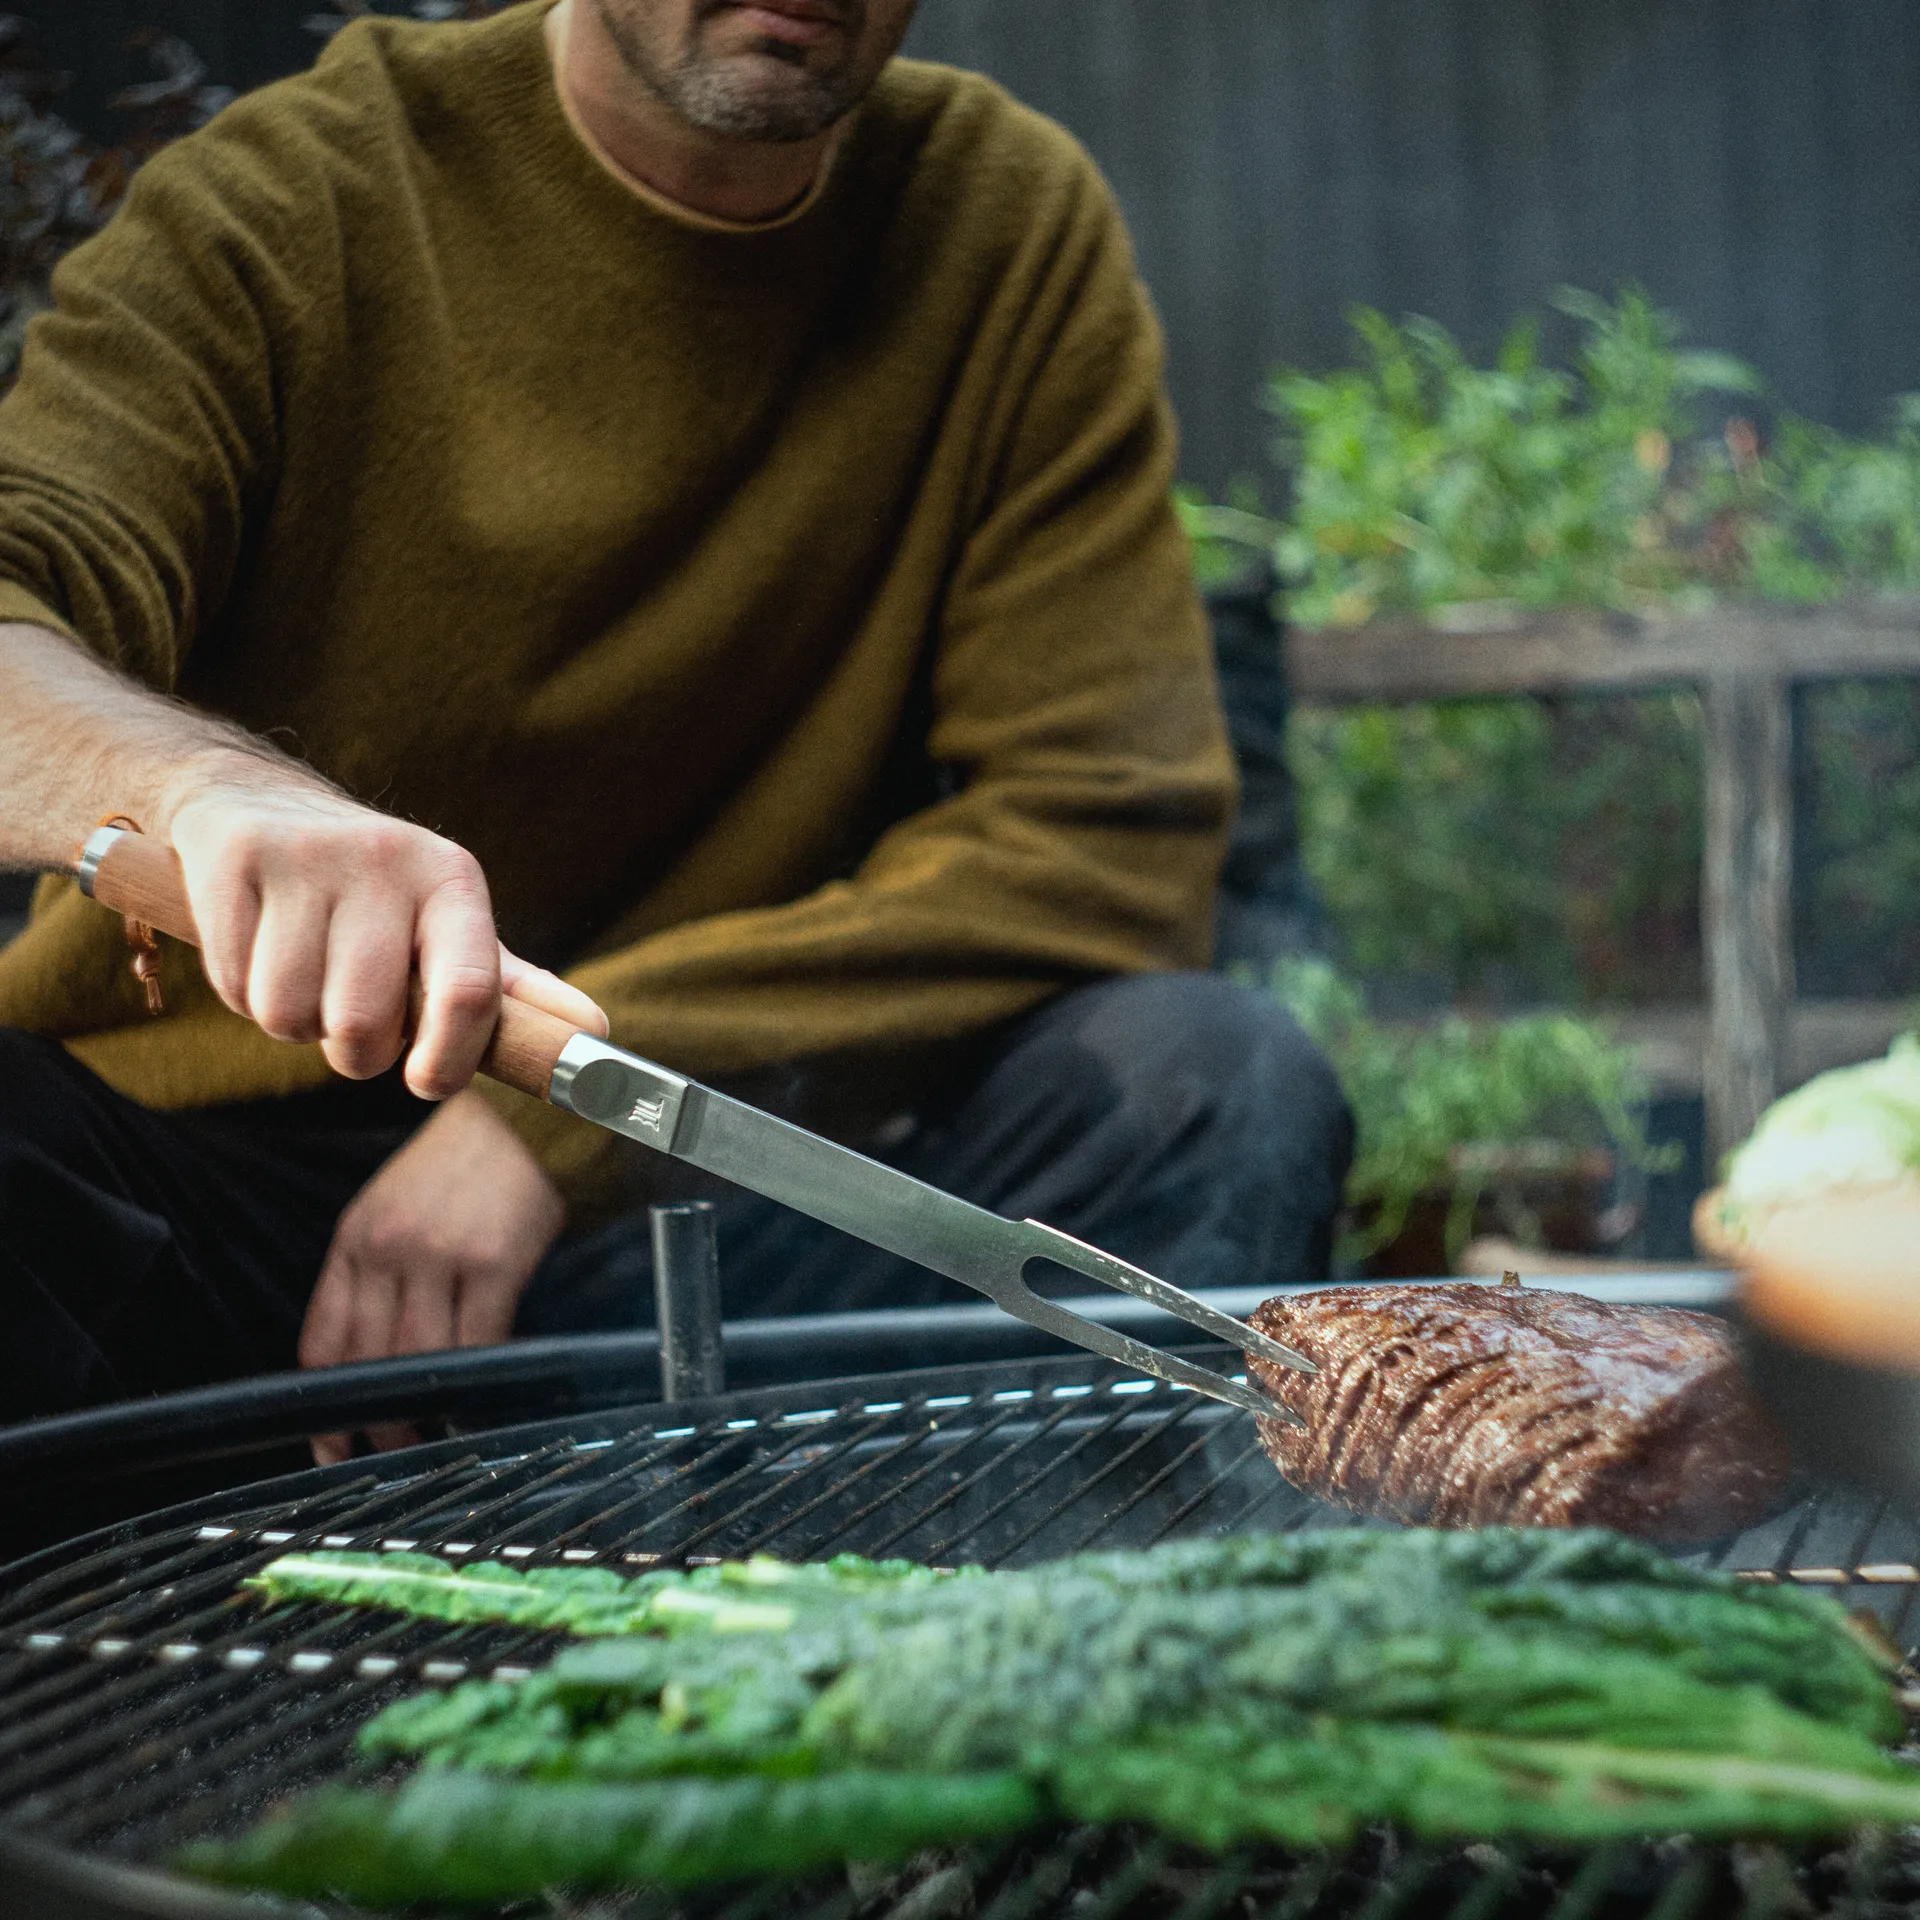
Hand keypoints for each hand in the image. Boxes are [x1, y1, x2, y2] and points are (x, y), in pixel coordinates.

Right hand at [163, 761, 555, 1098]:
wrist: (260, 805)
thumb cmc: (375, 898)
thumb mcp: (450, 928)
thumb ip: (515, 991)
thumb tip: (595, 1035)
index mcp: (454, 881)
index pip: (470, 991)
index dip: (449, 1060)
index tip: (426, 1082)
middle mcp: (386, 859)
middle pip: (367, 1023)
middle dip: (355, 1052)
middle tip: (353, 1024)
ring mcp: (306, 856)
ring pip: (289, 1014)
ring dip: (294, 1024)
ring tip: (306, 978)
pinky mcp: (234, 860)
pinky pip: (235, 986)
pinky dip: (242, 994)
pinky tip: (260, 950)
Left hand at [299, 1086, 567, 1464]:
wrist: (521, 1121)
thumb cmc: (461, 1165)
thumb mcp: (393, 1207)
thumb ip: (373, 1271)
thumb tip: (369, 1352)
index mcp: (356, 1239)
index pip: (323, 1339)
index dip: (323, 1403)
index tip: (332, 1440)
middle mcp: (389, 1249)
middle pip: (368, 1361)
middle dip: (374, 1420)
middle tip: (388, 1448)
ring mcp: (441, 1256)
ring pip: (420, 1359)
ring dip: (426, 1407)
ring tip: (436, 1429)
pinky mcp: (495, 1262)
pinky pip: (479, 1341)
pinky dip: (477, 1377)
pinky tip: (481, 1393)